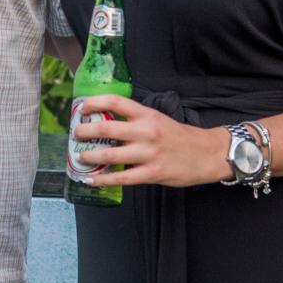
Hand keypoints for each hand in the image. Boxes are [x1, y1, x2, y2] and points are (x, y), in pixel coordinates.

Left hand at [70, 94, 228, 187]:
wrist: (207, 154)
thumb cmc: (180, 137)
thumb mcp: (158, 120)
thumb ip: (136, 120)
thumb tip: (106, 122)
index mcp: (147, 114)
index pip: (115, 101)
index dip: (93, 102)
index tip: (80, 108)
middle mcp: (146, 131)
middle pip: (106, 128)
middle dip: (84, 132)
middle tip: (75, 134)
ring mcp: (149, 153)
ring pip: (110, 155)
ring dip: (89, 157)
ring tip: (79, 157)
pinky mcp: (152, 173)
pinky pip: (121, 178)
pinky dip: (102, 180)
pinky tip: (91, 180)